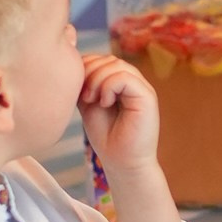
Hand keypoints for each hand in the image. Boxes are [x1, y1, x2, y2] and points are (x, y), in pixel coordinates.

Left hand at [78, 52, 160, 179]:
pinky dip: (108, 87)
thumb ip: (86, 84)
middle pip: (108, 59)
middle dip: (89, 73)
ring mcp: (142, 88)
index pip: (102, 59)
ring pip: (116, 64)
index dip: (86, 68)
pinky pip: (125, 77)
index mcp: (121, 82)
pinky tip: (104, 103)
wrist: (121, 163)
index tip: (78, 91)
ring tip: (92, 100)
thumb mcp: (89, 104)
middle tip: (84, 96)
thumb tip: (74, 63)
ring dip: (97, 80)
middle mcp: (134, 82)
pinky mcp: (147, 97)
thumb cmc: (106, 137)